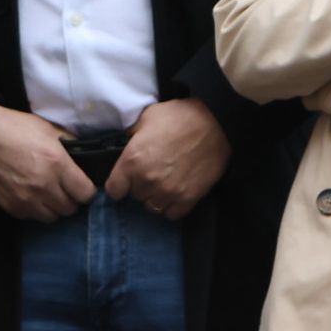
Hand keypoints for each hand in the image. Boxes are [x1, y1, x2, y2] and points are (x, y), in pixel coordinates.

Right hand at [0, 105, 94, 222]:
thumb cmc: (15, 128)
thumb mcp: (48, 129)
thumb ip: (70, 144)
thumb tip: (84, 158)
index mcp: (57, 164)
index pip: (85, 193)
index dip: (87, 189)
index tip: (83, 184)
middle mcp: (43, 186)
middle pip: (70, 209)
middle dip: (72, 199)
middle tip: (66, 188)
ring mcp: (26, 200)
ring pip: (53, 217)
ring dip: (55, 207)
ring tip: (50, 193)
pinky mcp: (11, 207)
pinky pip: (33, 217)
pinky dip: (37, 209)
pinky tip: (33, 195)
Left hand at [103, 98, 229, 220]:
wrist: (217, 123)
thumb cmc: (181, 116)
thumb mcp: (149, 116)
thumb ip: (132, 133)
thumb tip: (125, 141)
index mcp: (133, 160)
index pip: (113, 189)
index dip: (119, 184)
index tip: (125, 179)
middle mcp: (147, 180)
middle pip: (135, 196)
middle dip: (141, 185)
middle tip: (153, 170)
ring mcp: (168, 192)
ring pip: (153, 207)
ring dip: (156, 196)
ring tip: (166, 181)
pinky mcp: (188, 198)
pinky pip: (172, 214)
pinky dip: (173, 205)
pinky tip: (177, 191)